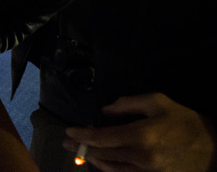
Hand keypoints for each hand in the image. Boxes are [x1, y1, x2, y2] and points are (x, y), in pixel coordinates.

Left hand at [63, 93, 216, 170]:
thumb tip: (106, 110)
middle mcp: (140, 158)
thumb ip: (128, 103)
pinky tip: (103, 162)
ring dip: (94, 160)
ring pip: (112, 168)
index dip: (81, 136)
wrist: (216, 150)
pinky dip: (111, 168)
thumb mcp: (159, 103)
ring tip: (83, 152)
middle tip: (67, 143)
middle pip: (103, 154)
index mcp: (140, 136)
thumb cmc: (186, 123)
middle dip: (82, 148)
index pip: (101, 138)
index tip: (69, 132)